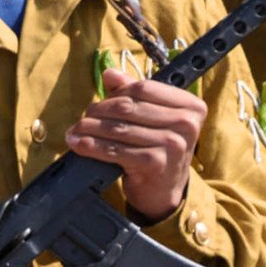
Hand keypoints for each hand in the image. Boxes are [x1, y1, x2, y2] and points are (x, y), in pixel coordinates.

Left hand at [65, 72, 203, 218]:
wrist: (164, 192)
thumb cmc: (158, 150)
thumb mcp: (152, 119)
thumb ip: (133, 94)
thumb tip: (110, 74)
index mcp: (190, 106)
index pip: (143, 88)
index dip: (116, 93)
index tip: (100, 101)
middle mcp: (186, 123)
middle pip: (129, 107)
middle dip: (99, 111)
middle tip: (82, 119)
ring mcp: (173, 144)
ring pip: (119, 128)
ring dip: (90, 129)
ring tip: (75, 131)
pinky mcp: (156, 163)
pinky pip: (116, 149)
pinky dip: (93, 146)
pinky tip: (79, 145)